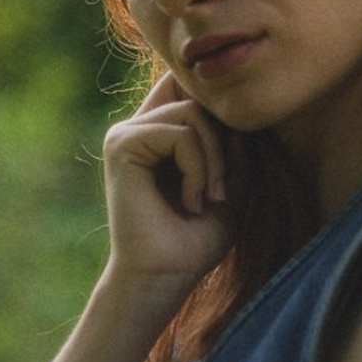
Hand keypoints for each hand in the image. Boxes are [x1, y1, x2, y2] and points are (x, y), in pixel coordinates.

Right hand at [102, 71, 234, 293]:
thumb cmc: (195, 239)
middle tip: (222, 192)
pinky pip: (179, 135)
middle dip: (224, 143)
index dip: (216, 106)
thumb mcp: (231, 185)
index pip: (187, 85)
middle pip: (199, 99)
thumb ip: (236, 146)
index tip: (235, 153)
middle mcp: (139, 127)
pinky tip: (191, 201)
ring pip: (192, 113)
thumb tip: (240, 110)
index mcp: (158, 133)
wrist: (165, 277)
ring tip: (209, 198)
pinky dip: (197, 168)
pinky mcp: (122, 145)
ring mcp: (126, 134)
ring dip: (214, 159)